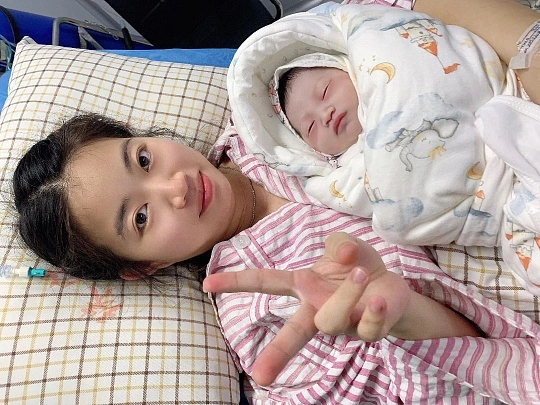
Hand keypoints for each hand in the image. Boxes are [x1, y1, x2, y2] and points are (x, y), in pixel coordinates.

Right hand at [203, 232, 410, 385]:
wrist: (393, 288)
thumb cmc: (359, 267)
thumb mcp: (346, 246)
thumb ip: (339, 244)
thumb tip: (343, 254)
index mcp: (304, 286)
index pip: (266, 282)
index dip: (237, 282)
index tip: (208, 285)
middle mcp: (317, 309)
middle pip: (293, 333)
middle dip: (277, 354)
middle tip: (260, 377)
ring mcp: (341, 324)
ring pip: (331, 320)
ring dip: (347, 294)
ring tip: (361, 271)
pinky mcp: (367, 331)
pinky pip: (367, 327)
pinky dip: (372, 311)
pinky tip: (380, 299)